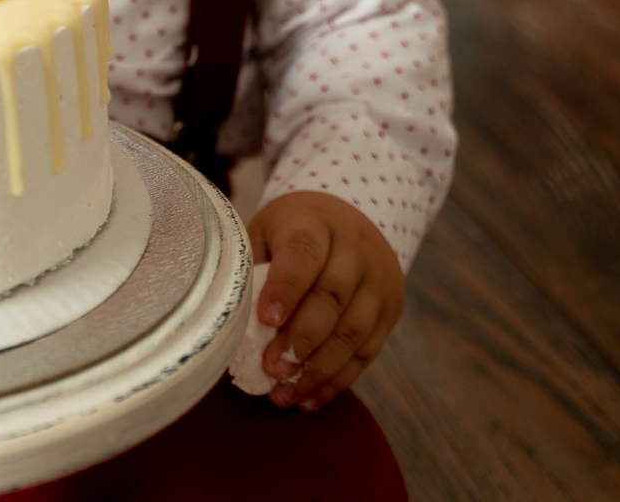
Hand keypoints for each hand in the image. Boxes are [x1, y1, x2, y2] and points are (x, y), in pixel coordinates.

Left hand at [247, 191, 403, 411]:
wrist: (346, 218)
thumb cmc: (290, 232)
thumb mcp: (265, 233)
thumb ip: (252, 270)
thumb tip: (231, 322)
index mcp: (316, 224)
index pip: (304, 254)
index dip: (286, 288)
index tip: (265, 319)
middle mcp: (355, 251)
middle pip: (332, 298)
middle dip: (301, 339)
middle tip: (272, 369)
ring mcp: (378, 283)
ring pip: (353, 332)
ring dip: (318, 370)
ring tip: (284, 394)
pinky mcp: (388, 313)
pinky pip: (366, 353)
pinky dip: (336, 381)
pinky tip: (307, 399)